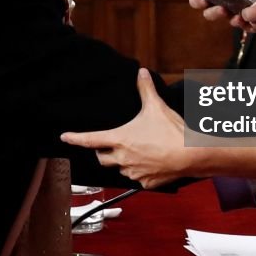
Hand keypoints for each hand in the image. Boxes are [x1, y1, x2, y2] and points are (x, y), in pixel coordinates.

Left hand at [60, 69, 193, 188]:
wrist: (191, 154)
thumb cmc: (172, 132)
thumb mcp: (156, 106)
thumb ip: (146, 89)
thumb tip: (141, 73)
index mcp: (120, 139)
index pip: (90, 140)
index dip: (75, 138)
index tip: (65, 137)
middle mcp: (122, 158)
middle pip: (102, 158)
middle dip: (103, 152)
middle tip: (111, 144)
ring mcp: (133, 172)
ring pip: (120, 168)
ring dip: (124, 161)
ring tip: (139, 151)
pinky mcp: (146, 183)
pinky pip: (138, 178)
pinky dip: (141, 171)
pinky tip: (152, 162)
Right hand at [188, 0, 255, 25]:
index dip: (197, 0)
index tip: (202, 0)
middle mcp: (226, 2)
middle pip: (210, 13)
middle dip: (213, 13)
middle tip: (222, 9)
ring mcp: (238, 12)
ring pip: (228, 21)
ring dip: (231, 20)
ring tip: (239, 15)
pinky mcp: (251, 20)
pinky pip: (245, 27)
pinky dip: (247, 24)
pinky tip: (251, 19)